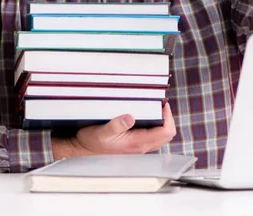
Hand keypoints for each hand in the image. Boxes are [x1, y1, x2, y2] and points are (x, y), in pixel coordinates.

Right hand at [51, 102, 175, 158]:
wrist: (83, 149)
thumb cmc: (92, 140)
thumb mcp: (102, 131)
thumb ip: (116, 125)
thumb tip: (130, 117)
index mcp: (137, 143)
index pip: (165, 132)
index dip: (168, 117)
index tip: (163, 104)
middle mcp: (141, 147)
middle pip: (167, 135)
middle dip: (168, 119)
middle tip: (161, 104)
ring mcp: (138, 147)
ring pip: (161, 137)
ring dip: (163, 123)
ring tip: (156, 108)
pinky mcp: (134, 145)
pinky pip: (153, 137)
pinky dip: (156, 126)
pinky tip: (147, 116)